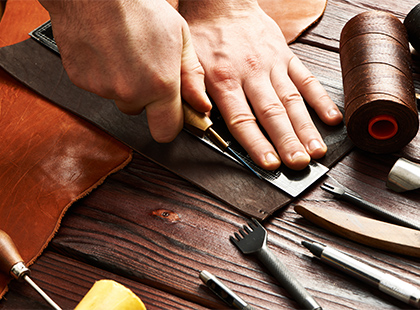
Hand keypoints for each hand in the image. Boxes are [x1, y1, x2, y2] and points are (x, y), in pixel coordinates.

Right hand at [39, 0, 211, 142]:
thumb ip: (192, 76)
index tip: (171, 114)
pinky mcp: (82, 81)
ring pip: (119, 98)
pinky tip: (108, 51)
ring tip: (126, 52)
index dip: (170, 123)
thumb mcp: (180, 37)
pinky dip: (103, 74)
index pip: (166, 131)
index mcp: (160, 85)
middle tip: (145, 67)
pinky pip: (99, 87)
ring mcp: (104, 88)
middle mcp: (131, 92)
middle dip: (145, 97)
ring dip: (124, 84)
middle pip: (141, 112)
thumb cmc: (138, 6)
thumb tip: (201, 105)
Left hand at [179, 0, 341, 169]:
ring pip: (292, 100)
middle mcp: (251, 73)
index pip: (242, 118)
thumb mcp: (186, 61)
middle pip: (272, 113)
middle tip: (299, 164)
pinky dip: (320, 99)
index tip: (270, 164)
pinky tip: (331, 119)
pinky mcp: (286, 55)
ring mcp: (272, 64)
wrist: (223, 3)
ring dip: (306, 127)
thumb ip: (191, 90)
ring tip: (316, 151)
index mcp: (224, 79)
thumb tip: (202, 116)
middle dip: (287, 141)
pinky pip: (306, 79)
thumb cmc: (204, 35)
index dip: (256, 143)